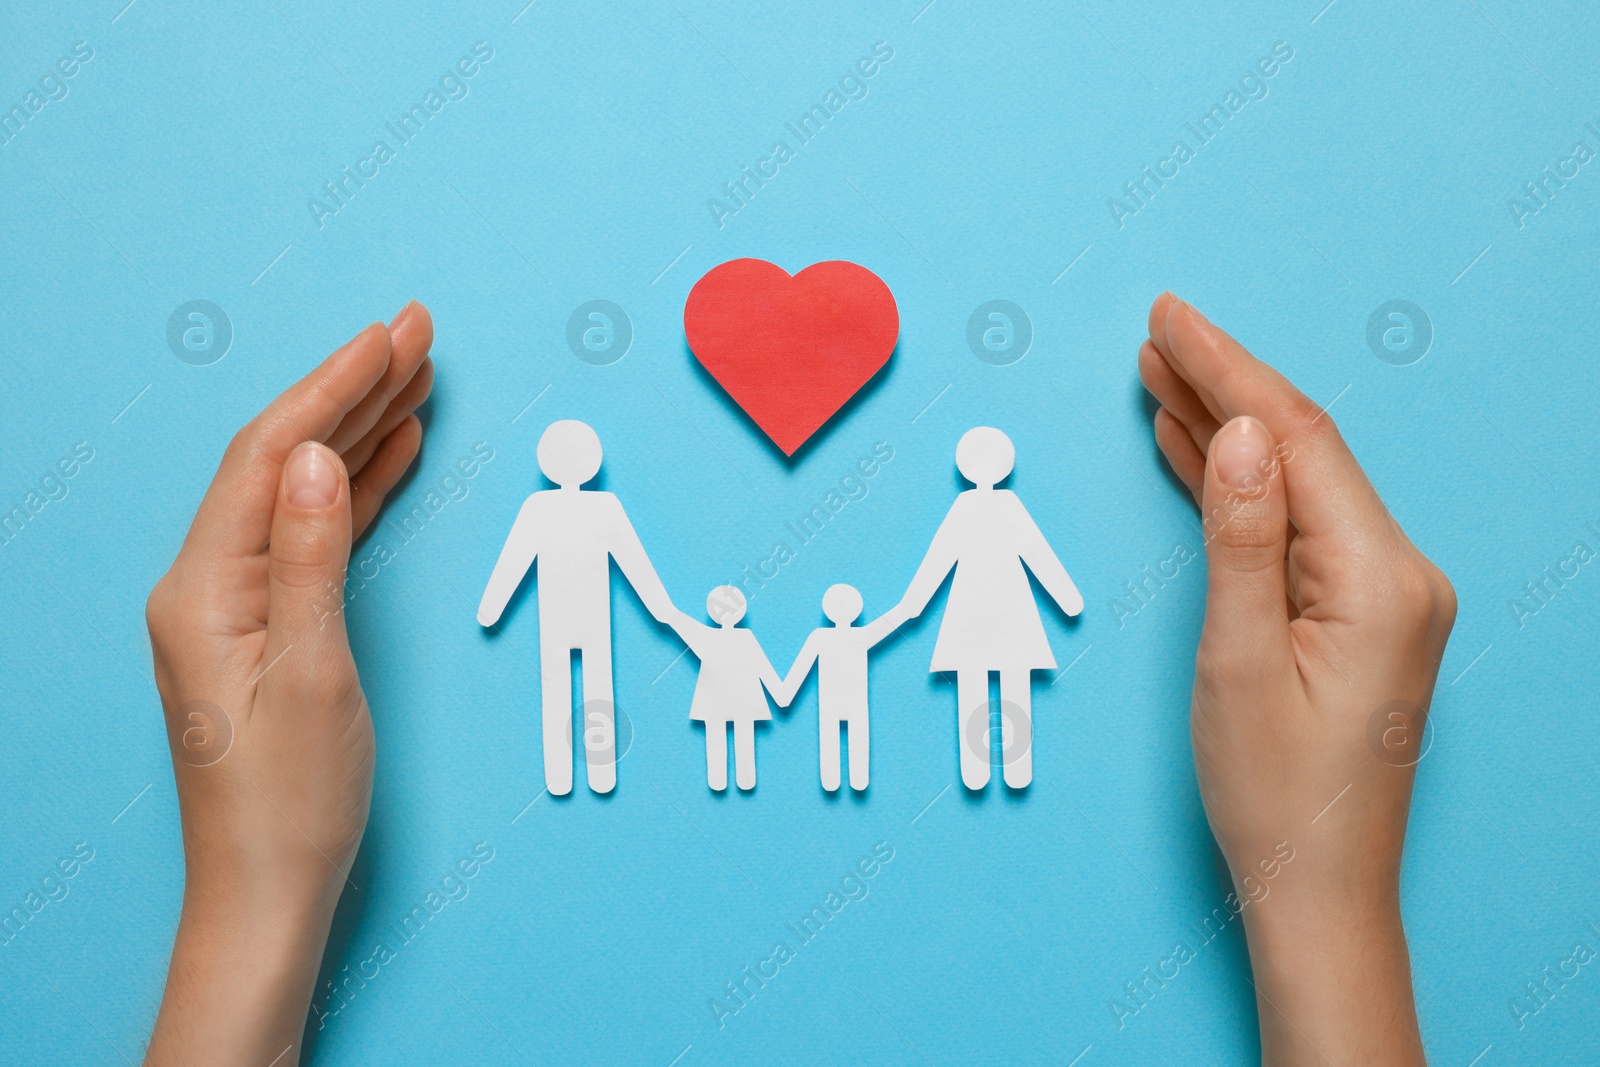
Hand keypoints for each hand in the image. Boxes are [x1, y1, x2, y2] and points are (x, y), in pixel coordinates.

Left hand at [144, 303, 433, 1063]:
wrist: (269, 887)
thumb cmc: (288, 798)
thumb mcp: (311, 673)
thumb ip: (311, 556)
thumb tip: (318, 456)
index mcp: (203, 588)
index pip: (269, 456)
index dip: (336, 387)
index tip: (392, 337)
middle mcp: (207, 583)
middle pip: (281, 457)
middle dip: (352, 389)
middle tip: (416, 332)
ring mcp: (235, 602)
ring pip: (301, 488)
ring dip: (360, 429)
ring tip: (417, 376)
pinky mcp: (267, 623)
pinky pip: (313, 532)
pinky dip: (358, 488)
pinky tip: (394, 455)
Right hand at [1140, 294, 1453, 1064]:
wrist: (1316, 884)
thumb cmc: (1274, 791)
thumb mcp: (1236, 661)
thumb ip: (1240, 536)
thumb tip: (1238, 429)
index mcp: (1379, 578)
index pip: (1295, 440)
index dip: (1228, 369)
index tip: (1169, 318)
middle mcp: (1397, 573)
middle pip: (1301, 448)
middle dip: (1225, 383)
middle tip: (1155, 332)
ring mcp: (1382, 593)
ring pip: (1295, 481)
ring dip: (1228, 427)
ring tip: (1162, 376)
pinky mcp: (1357, 613)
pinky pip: (1293, 525)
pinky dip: (1242, 485)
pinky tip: (1200, 450)